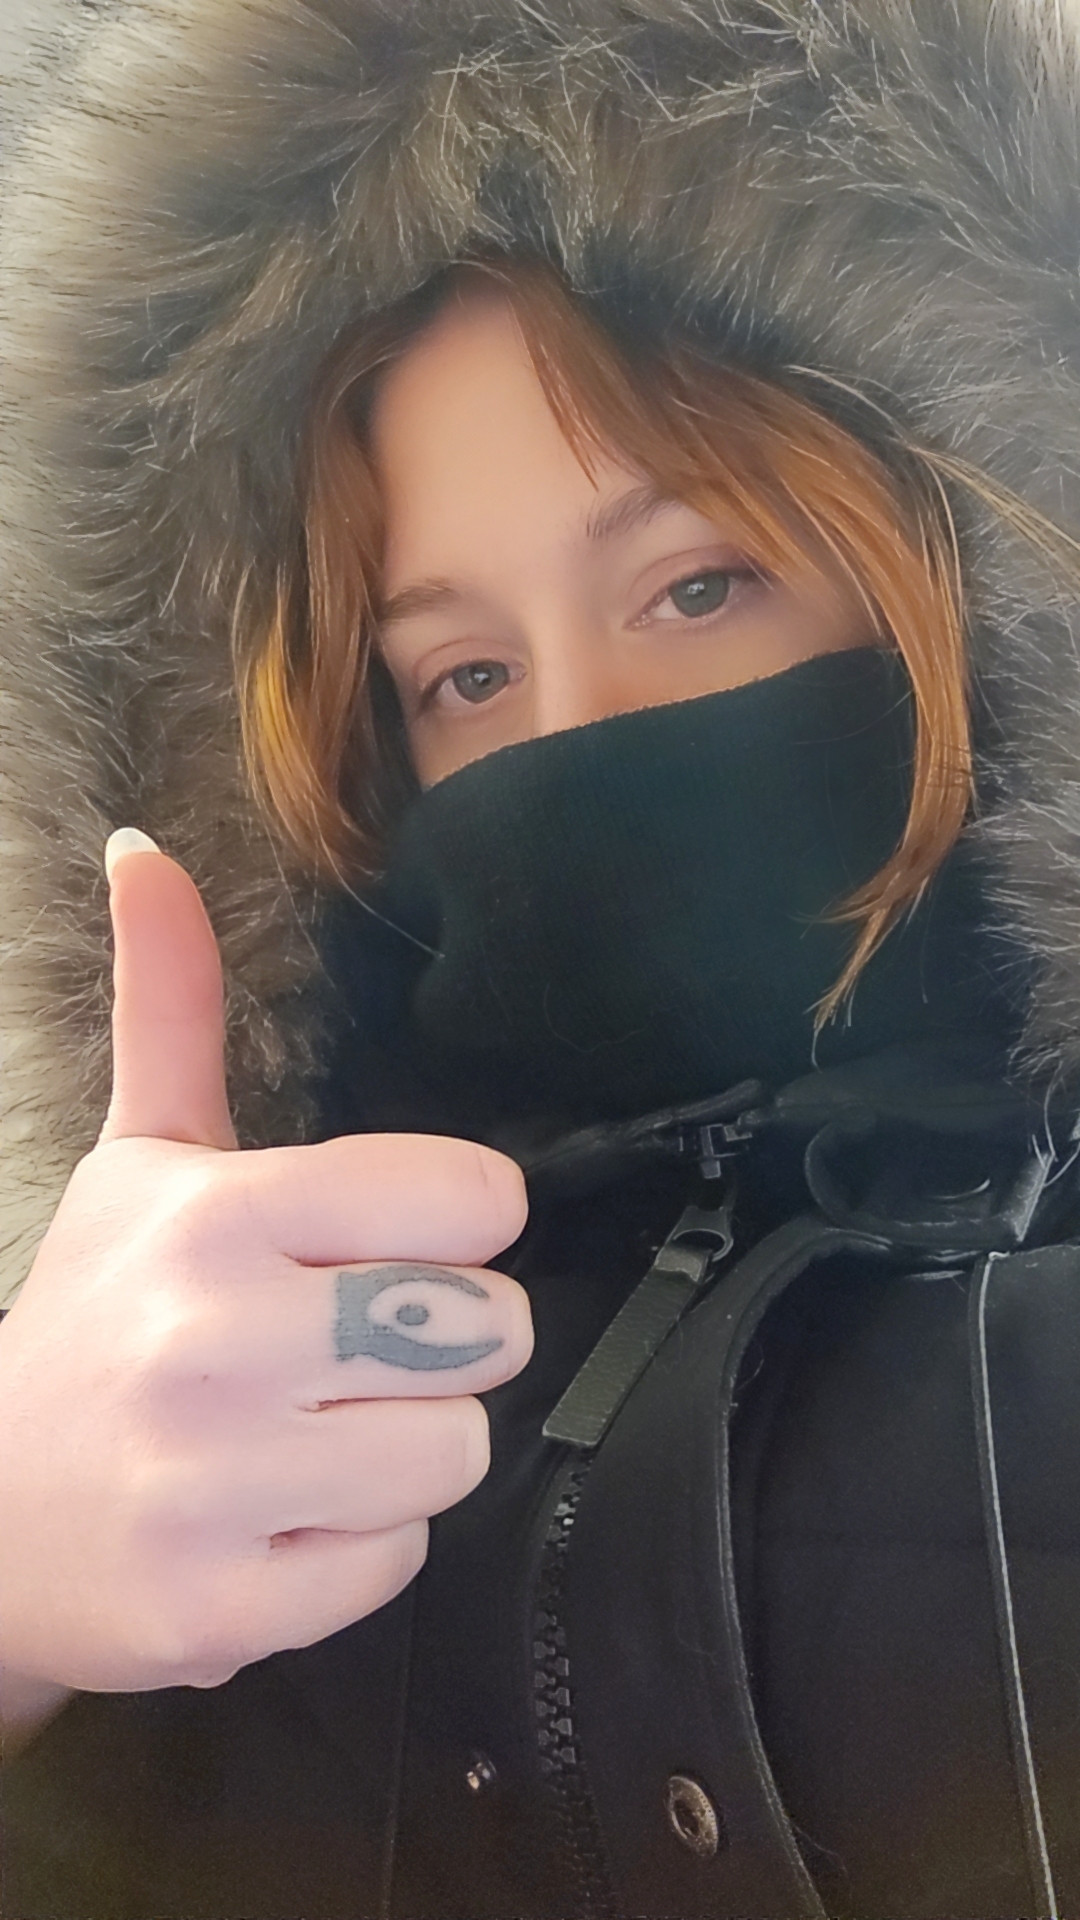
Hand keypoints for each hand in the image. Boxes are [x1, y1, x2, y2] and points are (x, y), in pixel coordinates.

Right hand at [0, 832, 530, 1704]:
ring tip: (308, 1436)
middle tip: (352, 1349)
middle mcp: (217, 1339)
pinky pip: (395, 1566)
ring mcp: (213, 1484)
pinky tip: (272, 1519)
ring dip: (399, 1447)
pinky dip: (350, 1550)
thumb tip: (142, 848)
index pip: (471, 1197)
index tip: (403, 1240)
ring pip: (457, 1452)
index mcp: (222, 1211)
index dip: (458, 1222)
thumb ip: (171, 1005)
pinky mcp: (216, 1612)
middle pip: (491, 1332)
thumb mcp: (138, 1158)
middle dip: (440, 1342)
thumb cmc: (90, 1315)